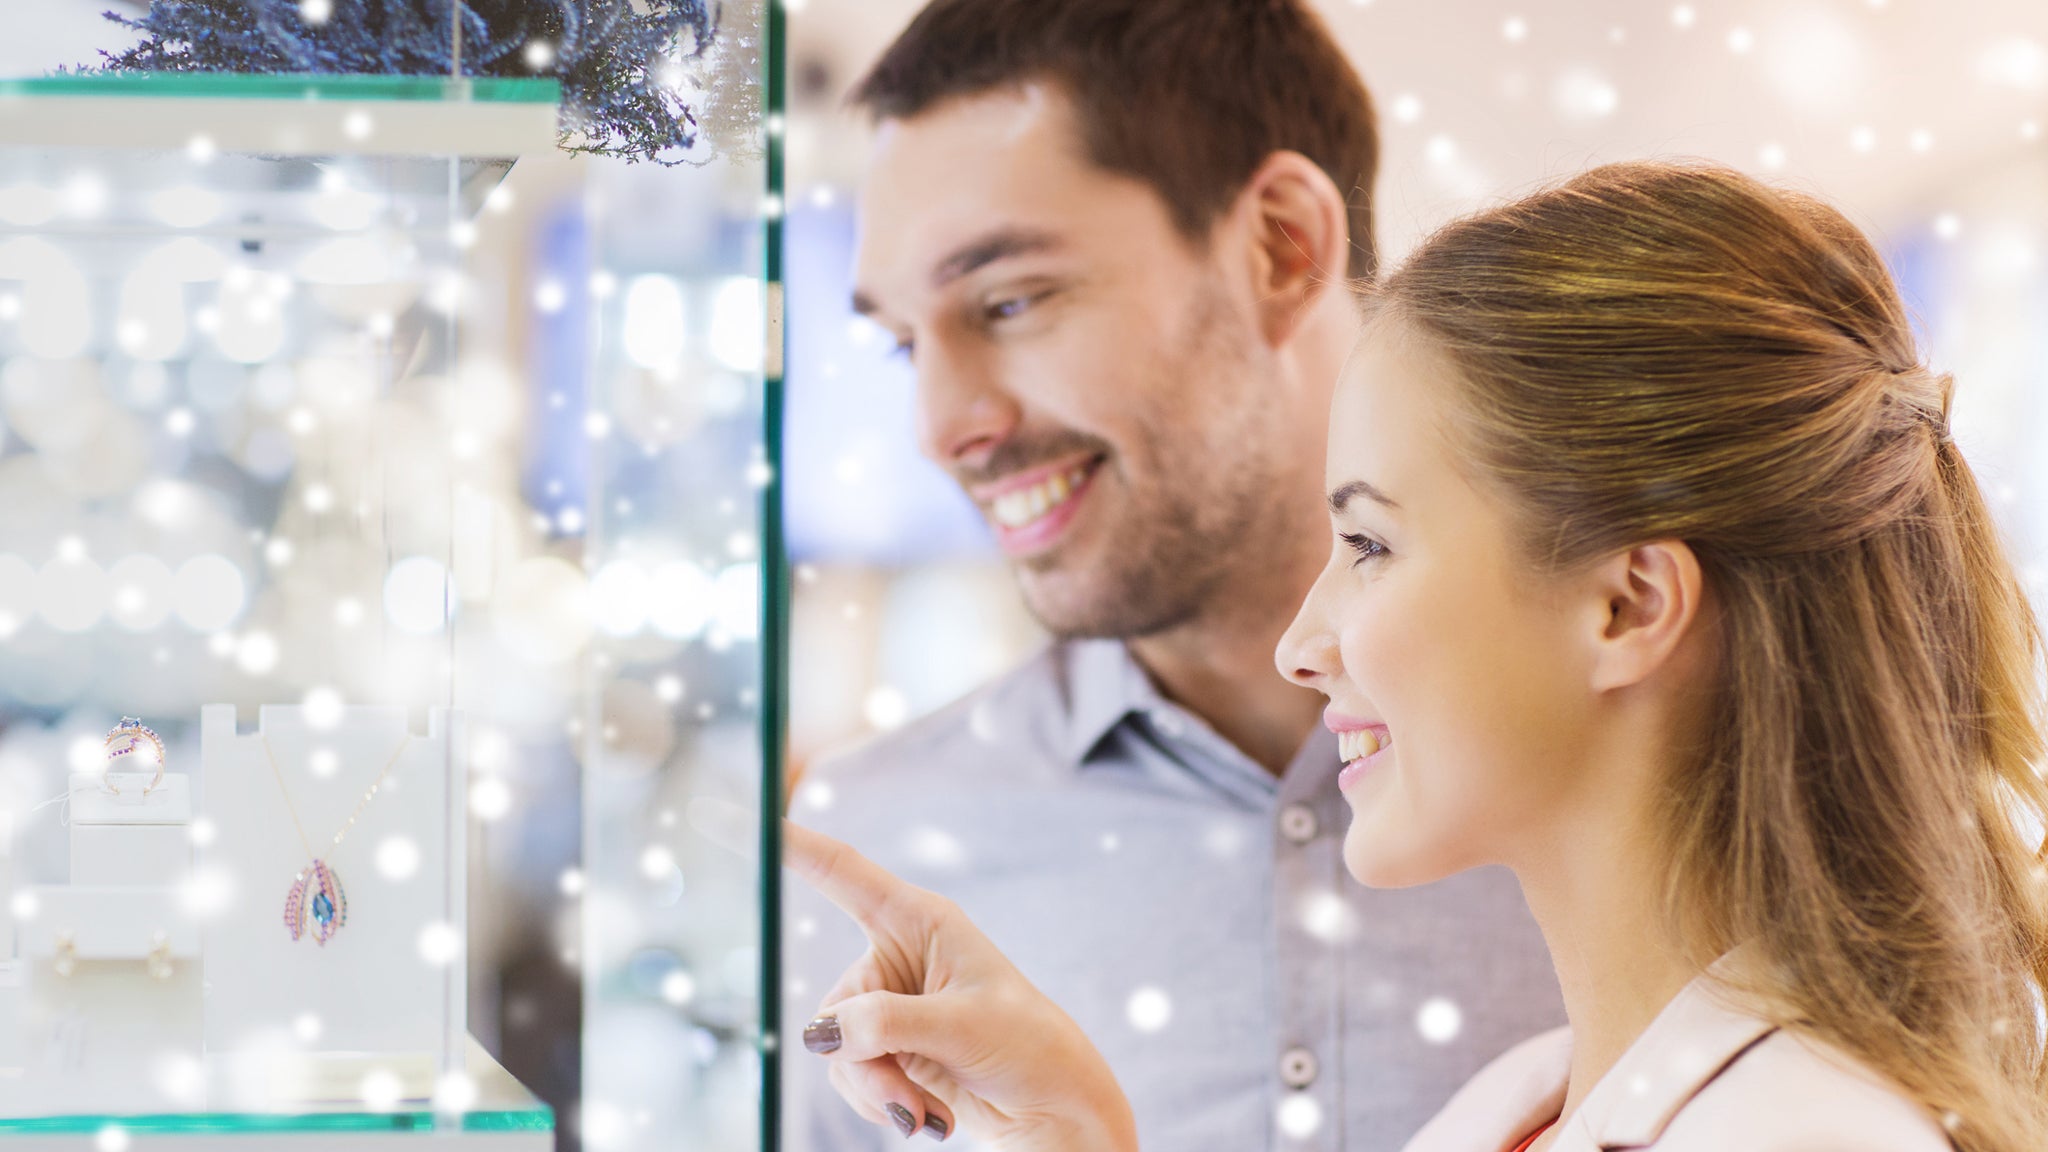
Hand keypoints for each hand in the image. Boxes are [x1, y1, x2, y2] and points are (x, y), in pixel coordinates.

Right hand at [784, 820, 1137, 1150]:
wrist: (1054, 1109)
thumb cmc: (1029, 1047)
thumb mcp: (963, 1027)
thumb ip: (889, 1022)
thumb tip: (822, 1032)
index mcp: (921, 921)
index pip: (839, 872)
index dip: (786, 844)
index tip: (732, 816)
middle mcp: (897, 956)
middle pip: (834, 1005)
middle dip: (865, 1059)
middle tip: (911, 1095)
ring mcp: (888, 1006)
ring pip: (836, 1050)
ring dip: (877, 1089)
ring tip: (928, 1112)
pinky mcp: (887, 1048)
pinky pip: (850, 1076)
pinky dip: (881, 1103)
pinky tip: (928, 1115)